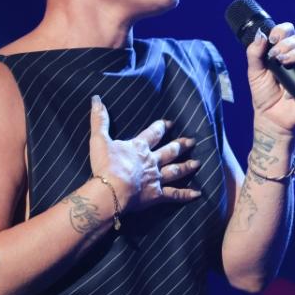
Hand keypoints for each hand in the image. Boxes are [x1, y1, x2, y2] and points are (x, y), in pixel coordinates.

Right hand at [88, 95, 200, 210]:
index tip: (170, 123)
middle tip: (192, 141)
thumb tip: (96, 99)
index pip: (153, 133)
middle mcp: (151, 161)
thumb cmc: (105, 165)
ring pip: (176, 170)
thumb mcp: (99, 139)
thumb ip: (99, 120)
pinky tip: (197, 193)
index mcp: (139, 147)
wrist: (111, 190)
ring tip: (197, 163)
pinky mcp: (157, 195)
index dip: (162, 127)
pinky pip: (175, 194)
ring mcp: (156, 178)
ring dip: (187, 166)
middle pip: (169, 151)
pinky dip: (186, 194)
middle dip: (180, 145)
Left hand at [246, 22, 294, 136]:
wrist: (270, 117)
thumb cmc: (263, 94)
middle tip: (276, 55)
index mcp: (282, 51)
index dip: (281, 31)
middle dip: (287, 44)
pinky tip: (293, 85)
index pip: (287, 32)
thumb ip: (254, 54)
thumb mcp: (254, 72)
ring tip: (284, 62)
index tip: (272, 39)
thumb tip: (260, 35)